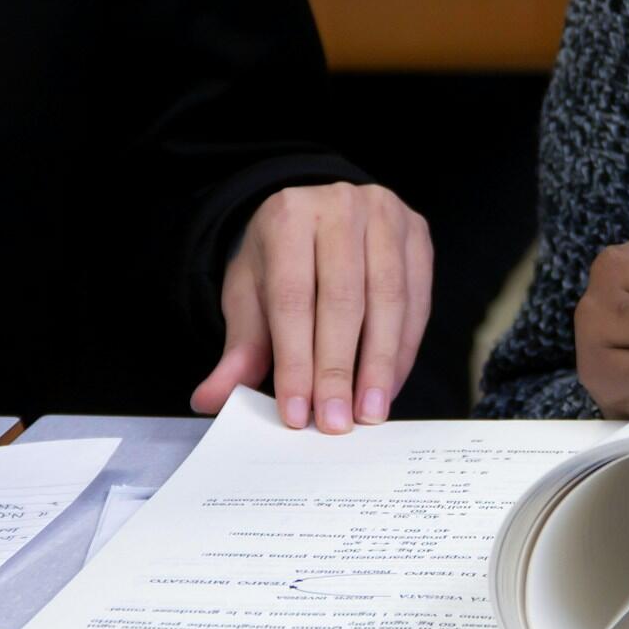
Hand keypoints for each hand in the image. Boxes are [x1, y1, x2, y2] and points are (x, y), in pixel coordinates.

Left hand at [190, 182, 432, 432]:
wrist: (319, 219)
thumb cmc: (282, 263)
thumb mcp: (251, 297)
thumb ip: (239, 349)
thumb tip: (209, 398)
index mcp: (289, 215)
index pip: (292, 298)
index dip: (296, 360)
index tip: (298, 412)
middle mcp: (341, 206)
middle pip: (344, 300)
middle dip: (338, 369)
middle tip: (336, 422)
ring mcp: (386, 216)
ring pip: (388, 301)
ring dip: (379, 365)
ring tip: (369, 413)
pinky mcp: (419, 236)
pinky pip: (417, 302)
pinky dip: (403, 350)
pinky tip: (388, 386)